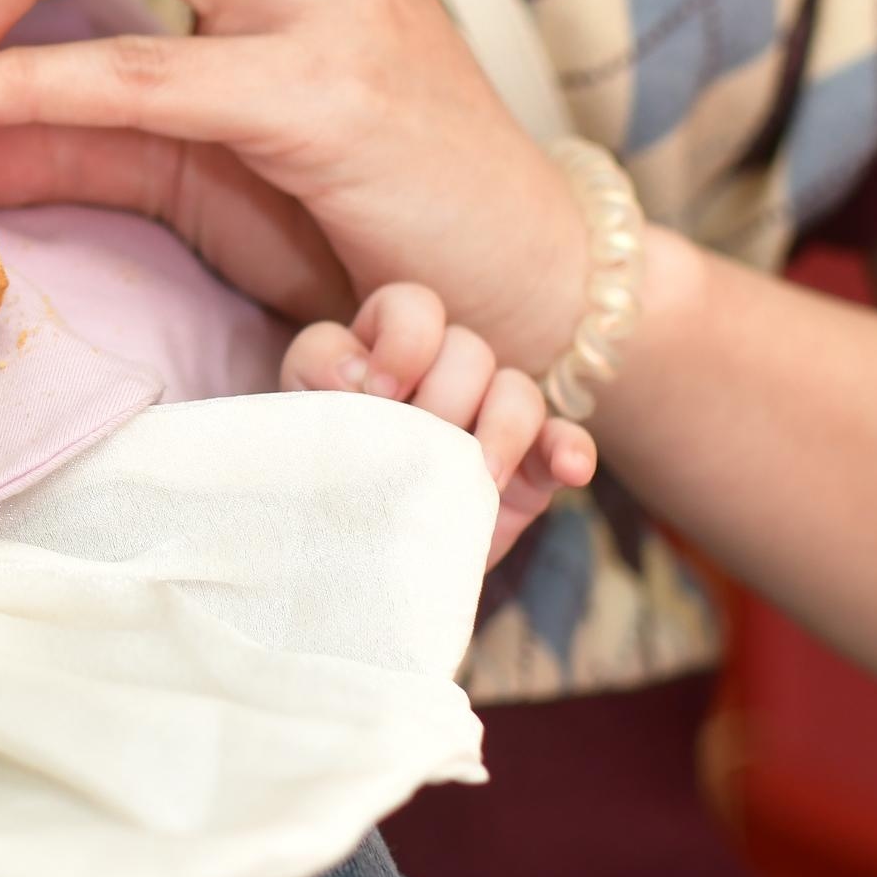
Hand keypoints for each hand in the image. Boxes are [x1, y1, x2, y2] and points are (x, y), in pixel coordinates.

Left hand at [282, 281, 594, 568]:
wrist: (350, 568)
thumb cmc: (321, 484)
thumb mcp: (304, 430)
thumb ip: (317, 387)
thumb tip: (354, 375)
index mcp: (382, 350)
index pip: (408, 307)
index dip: (401, 341)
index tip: (376, 394)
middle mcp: (441, 373)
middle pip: (466, 347)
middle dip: (444, 395)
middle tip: (420, 444)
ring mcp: (489, 419)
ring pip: (518, 387)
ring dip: (503, 426)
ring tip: (480, 475)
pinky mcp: (528, 468)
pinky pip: (563, 441)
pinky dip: (571, 450)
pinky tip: (572, 469)